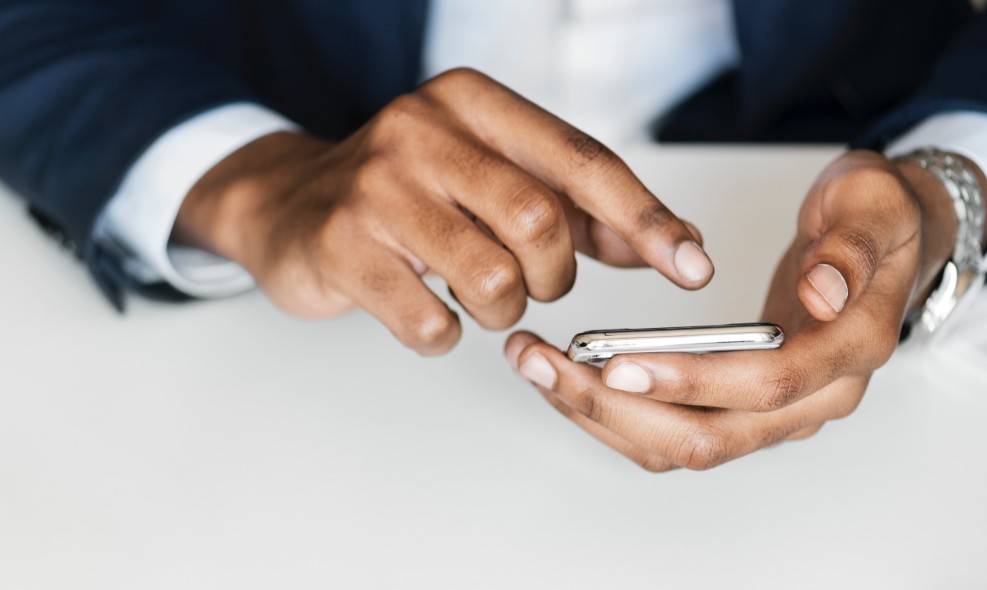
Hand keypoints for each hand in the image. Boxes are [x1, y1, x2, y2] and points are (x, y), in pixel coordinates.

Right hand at [172, 68, 711, 354]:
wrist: (290, 204)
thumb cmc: (410, 193)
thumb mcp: (493, 177)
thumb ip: (578, 208)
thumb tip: (667, 243)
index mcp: (472, 103)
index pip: (582, 162)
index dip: (645, 220)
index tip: (691, 266)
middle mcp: (421, 131)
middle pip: (540, 222)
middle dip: (552, 276)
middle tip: (530, 282)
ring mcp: (375, 188)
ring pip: (492, 280)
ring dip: (501, 309)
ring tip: (475, 295)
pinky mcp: (341, 247)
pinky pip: (431, 323)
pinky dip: (444, 334)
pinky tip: (425, 309)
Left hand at [506, 150, 986, 470]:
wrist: (885, 239)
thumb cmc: (875, 220)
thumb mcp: (872, 205)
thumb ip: (849, 248)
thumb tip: (822, 293)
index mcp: (850, 351)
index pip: (765, 386)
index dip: (690, 381)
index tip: (617, 363)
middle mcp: (815, 398)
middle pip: (708, 436)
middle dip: (616, 408)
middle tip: (544, 363)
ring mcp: (778, 411)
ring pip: (681, 445)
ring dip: (602, 416)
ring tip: (537, 366)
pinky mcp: (744, 406)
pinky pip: (674, 431)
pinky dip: (616, 414)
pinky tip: (569, 378)